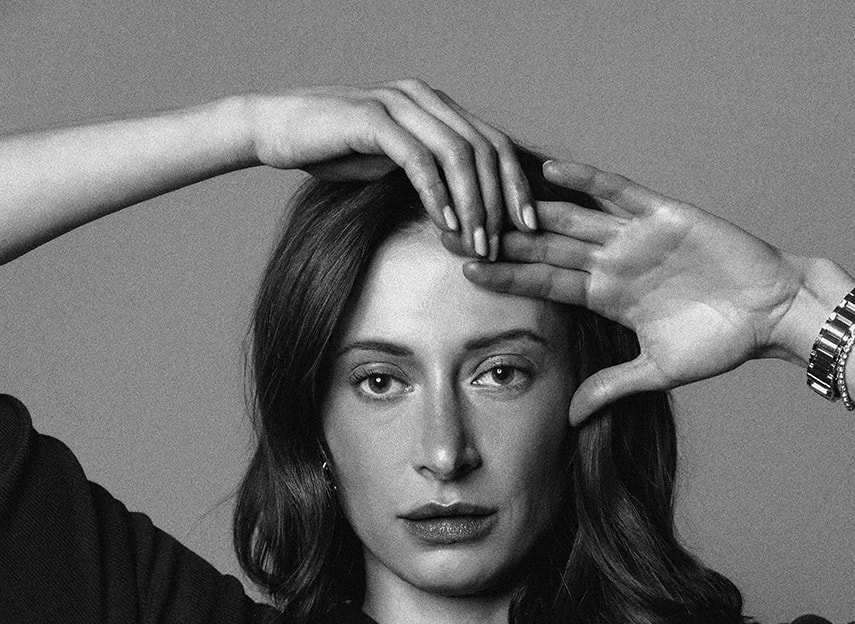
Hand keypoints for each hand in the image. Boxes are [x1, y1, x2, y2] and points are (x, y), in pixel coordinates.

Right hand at [247, 81, 538, 256]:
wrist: (277, 130)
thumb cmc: (336, 153)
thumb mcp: (393, 170)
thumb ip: (430, 180)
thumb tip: (467, 219)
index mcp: (437, 108)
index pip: (494, 144)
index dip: (517, 186)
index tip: (530, 228)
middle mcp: (425, 98)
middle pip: (485, 148)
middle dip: (501, 202)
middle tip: (506, 246)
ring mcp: (400, 103)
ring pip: (457, 153)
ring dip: (472, 204)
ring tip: (477, 245)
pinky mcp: (373, 117)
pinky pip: (418, 158)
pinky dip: (437, 194)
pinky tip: (446, 225)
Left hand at [444, 159, 806, 425]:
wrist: (772, 314)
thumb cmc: (722, 341)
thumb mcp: (657, 371)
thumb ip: (612, 386)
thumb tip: (571, 416)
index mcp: (609, 294)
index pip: (546, 281)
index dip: (508, 275)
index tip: (466, 270)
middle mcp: (615, 259)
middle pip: (546, 244)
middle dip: (503, 236)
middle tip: (455, 224)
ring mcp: (636, 234)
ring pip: (573, 216)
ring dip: (532, 207)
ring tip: (487, 194)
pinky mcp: (665, 215)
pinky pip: (620, 193)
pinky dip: (589, 182)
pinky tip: (552, 172)